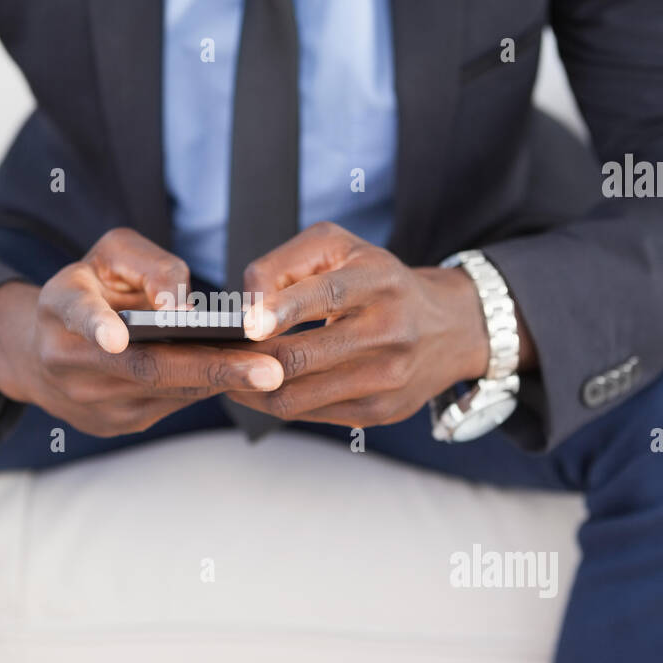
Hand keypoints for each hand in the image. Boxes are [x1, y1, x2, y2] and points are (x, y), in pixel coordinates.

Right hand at [0, 228, 283, 436]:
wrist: (40, 353)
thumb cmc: (89, 291)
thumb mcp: (109, 257)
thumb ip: (147, 264)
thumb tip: (180, 302)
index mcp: (59, 308)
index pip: (76, 314)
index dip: (96, 325)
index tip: (117, 338)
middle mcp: (69, 360)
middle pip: (144, 367)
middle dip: (210, 368)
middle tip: (266, 369)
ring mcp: (91, 401)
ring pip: (166, 391)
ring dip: (222, 382)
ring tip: (272, 371)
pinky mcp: (115, 423)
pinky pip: (170, 405)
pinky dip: (208, 388)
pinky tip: (245, 378)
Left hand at [226, 222, 530, 427]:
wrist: (450, 328)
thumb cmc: (376, 279)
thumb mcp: (338, 248)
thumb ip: (285, 265)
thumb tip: (245, 307)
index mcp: (378, 281)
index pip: (326, 295)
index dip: (281, 310)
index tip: (246, 324)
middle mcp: (389, 330)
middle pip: (301, 357)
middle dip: (247, 359)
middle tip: (212, 353)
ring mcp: (387, 378)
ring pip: (297, 396)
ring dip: (250, 388)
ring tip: (223, 372)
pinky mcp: (381, 412)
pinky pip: (309, 414)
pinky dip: (273, 402)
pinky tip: (254, 388)